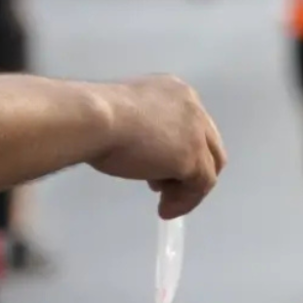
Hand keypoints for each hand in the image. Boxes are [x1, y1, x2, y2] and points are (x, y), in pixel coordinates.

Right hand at [91, 75, 227, 218]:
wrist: (94, 119)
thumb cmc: (97, 115)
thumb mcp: (127, 114)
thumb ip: (144, 127)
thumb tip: (146, 152)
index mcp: (176, 91)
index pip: (192, 126)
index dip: (179, 149)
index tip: (159, 168)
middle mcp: (193, 108)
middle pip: (208, 146)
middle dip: (188, 169)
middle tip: (162, 186)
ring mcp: (196, 134)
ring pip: (208, 167)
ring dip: (187, 189)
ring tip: (164, 203)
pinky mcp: (193, 158)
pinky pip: (201, 186)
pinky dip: (186, 202)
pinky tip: (165, 210)